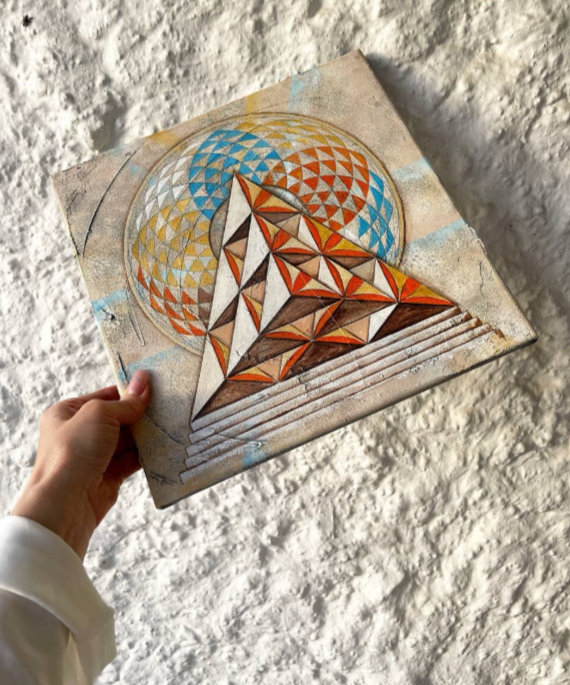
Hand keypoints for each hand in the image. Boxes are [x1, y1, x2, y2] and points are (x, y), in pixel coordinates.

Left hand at [12, 370, 149, 559]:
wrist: (65, 503)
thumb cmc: (72, 451)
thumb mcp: (98, 414)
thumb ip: (125, 403)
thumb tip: (144, 382)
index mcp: (67, 413)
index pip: (104, 396)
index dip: (128, 390)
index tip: (153, 384)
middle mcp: (80, 434)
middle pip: (118, 417)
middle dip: (140, 412)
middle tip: (168, 402)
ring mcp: (95, 455)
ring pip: (127, 439)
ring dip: (147, 433)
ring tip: (172, 421)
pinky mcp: (109, 475)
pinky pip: (132, 459)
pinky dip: (147, 453)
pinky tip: (164, 444)